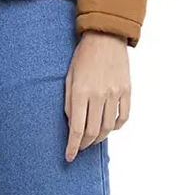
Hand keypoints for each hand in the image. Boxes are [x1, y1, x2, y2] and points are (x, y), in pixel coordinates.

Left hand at [64, 31, 130, 161]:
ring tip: (93, 139)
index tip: (69, 157)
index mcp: (81, 92)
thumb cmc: (82, 57)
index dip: (73, 146)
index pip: (77, 129)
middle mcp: (99, 95)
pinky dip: (116, 127)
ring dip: (99, 138)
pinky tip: (109, 127)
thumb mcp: (68, 78)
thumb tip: (72, 126)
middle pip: (93, 132)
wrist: (106, 37)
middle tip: (80, 148)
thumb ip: (69, 103)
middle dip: (85, 144)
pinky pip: (123, 117)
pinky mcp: (127, 91)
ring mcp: (115, 94)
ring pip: (108, 127)